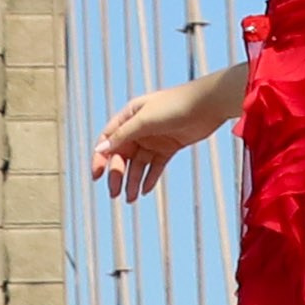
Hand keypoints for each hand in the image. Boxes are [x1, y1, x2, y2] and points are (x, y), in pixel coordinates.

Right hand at [93, 77, 218, 200]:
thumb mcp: (145, 120)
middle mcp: (140, 128)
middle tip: (115, 194)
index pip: (109, 139)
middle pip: (122, 155)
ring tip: (131, 199)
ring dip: (133, 181)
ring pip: (139, 164)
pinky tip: (145, 191)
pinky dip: (150, 178)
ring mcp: (155, 138)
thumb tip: (100, 148)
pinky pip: (155, 166)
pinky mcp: (169, 147)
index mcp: (130, 116)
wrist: (208, 104)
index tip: (97, 176)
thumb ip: (123, 135)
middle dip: (117, 174)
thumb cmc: (175, 105)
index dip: (100, 158)